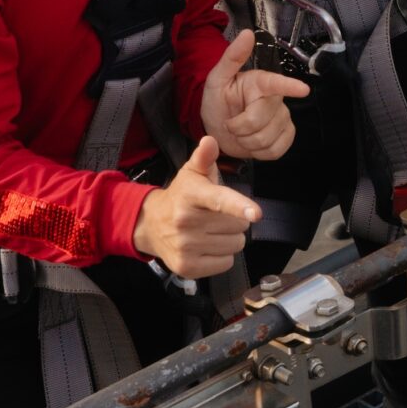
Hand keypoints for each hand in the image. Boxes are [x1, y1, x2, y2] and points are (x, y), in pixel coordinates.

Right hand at [133, 137, 259, 278]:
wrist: (150, 225)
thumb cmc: (181, 196)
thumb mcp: (191, 173)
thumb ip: (204, 157)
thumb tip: (210, 140)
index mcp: (191, 194)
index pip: (219, 200)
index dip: (239, 206)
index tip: (256, 213)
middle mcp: (186, 221)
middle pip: (238, 225)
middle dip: (234, 220)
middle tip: (216, 215)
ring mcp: (185, 246)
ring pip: (235, 245)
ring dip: (229, 238)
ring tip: (211, 230)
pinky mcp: (187, 267)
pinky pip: (226, 263)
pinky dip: (222, 256)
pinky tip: (206, 246)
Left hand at [199, 28, 305, 162]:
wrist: (219, 128)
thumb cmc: (218, 100)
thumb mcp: (217, 78)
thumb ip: (232, 57)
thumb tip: (247, 33)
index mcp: (260, 82)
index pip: (276, 83)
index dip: (289, 86)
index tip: (303, 90)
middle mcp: (275, 98)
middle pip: (261, 120)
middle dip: (240, 128)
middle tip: (231, 123)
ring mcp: (283, 117)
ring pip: (267, 138)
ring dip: (247, 142)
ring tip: (241, 133)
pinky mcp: (286, 136)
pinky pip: (276, 150)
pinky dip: (260, 152)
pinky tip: (253, 142)